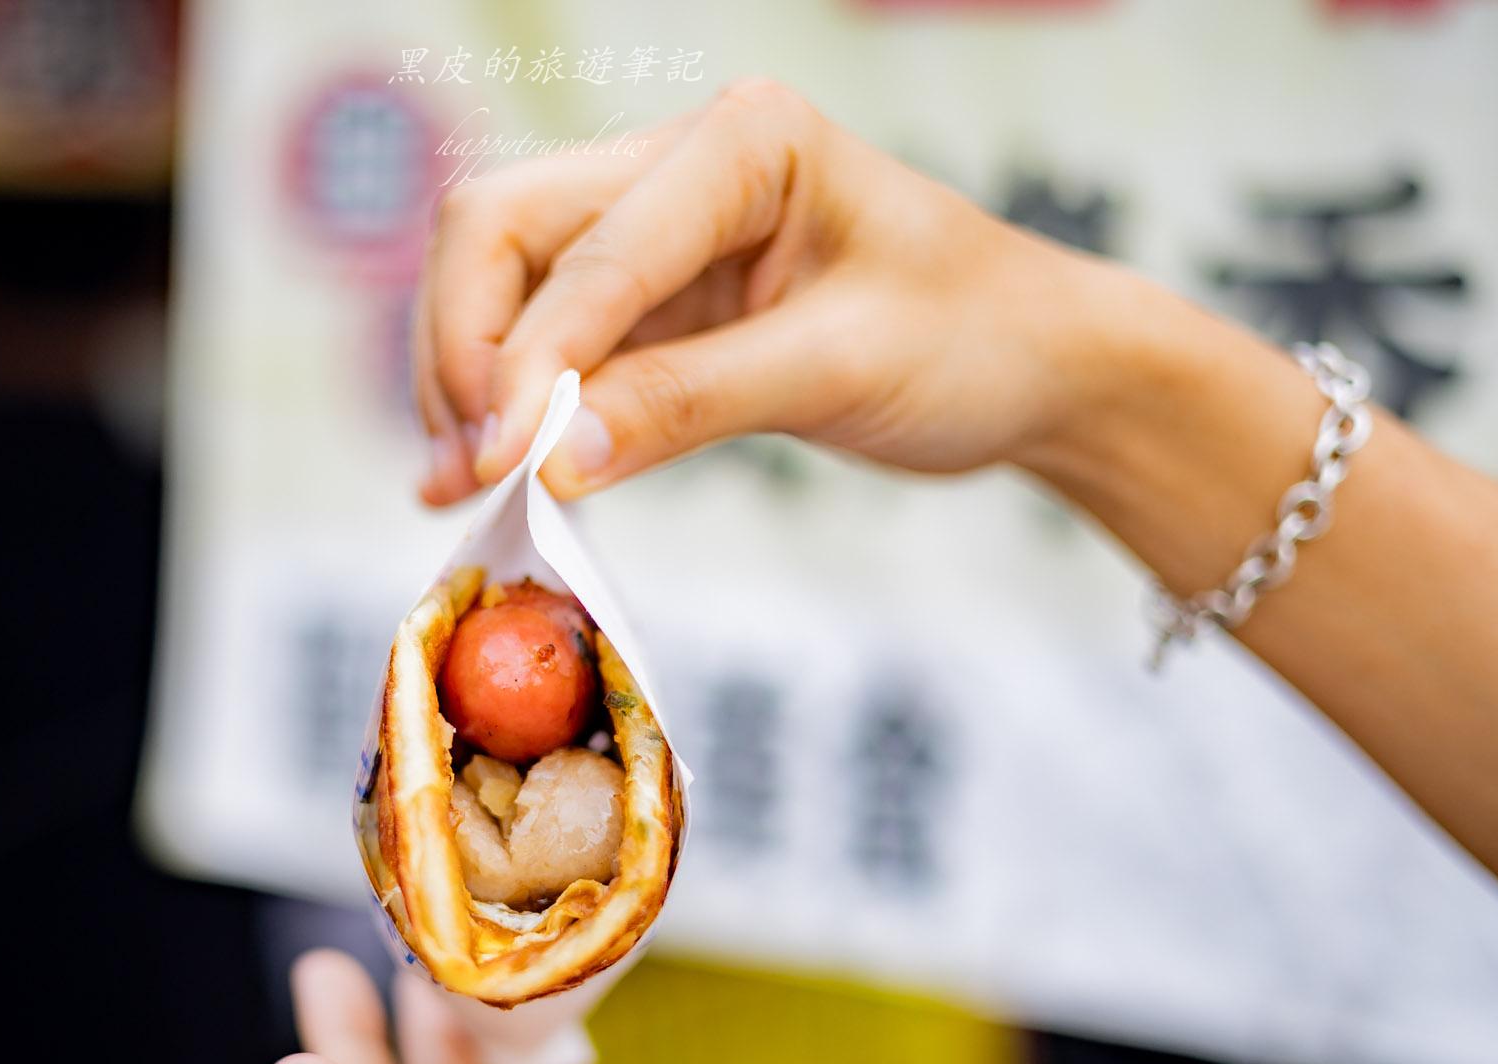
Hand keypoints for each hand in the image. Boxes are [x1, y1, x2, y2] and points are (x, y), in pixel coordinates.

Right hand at [413, 77, 1118, 503]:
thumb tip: (553, 459)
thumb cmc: (974, 337)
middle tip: (465, 470)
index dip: (526, 358)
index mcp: (744, 143)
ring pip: (503, 283)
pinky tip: (488, 474)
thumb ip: (692, 403)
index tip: (498, 463)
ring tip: (462, 486)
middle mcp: (682, 165)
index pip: (588, 246)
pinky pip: (547, 344)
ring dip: (469, 382)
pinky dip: (510, 407)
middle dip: (465, 350)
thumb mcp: (841, 370)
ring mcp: (656, 232)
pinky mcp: (652, 302)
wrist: (1035, 363)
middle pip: (500, 230)